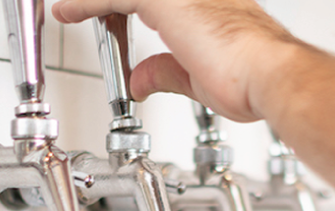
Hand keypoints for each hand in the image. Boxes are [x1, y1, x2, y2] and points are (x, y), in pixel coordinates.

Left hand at [50, 0, 305, 121]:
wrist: (269, 75)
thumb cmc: (252, 78)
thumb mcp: (197, 78)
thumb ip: (166, 71)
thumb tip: (143, 79)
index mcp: (207, 3)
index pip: (159, 1)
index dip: (130, 7)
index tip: (109, 14)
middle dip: (110, 5)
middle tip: (83, 9)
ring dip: (94, 2)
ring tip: (69, 9)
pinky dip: (83, 5)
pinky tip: (65, 11)